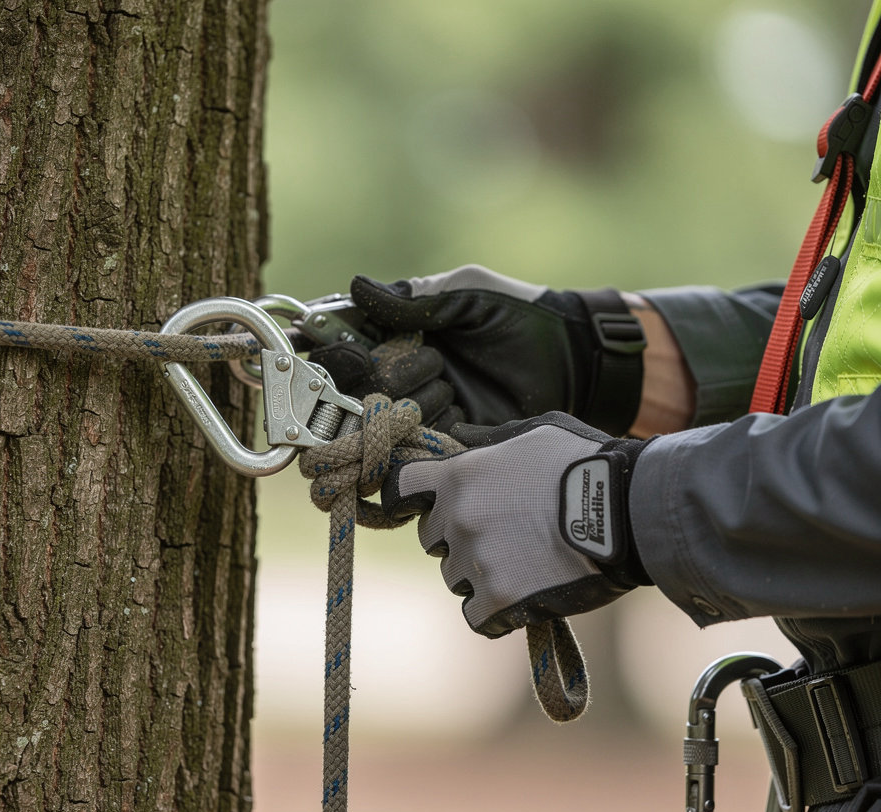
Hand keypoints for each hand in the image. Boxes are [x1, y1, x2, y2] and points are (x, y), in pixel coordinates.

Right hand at [307, 265, 646, 434]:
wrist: (572, 357)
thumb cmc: (519, 314)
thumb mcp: (464, 295)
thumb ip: (412, 298)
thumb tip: (355, 287)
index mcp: (402, 331)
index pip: (348, 343)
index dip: (332, 349)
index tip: (320, 349)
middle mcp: (405, 371)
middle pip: (360, 387)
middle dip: (387, 375)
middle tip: (429, 360)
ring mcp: (424, 405)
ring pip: (385, 416)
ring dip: (415, 399)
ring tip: (451, 382)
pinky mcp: (447, 437)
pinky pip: (415, 442)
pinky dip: (425, 428)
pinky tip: (450, 410)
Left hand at [381, 413, 652, 635]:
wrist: (631, 510)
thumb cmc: (587, 463)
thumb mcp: (535, 434)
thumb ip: (489, 442)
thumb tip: (459, 439)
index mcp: (460, 475)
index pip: (401, 489)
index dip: (407, 500)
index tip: (412, 509)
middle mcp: (458, 518)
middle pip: (432, 539)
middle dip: (456, 538)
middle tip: (502, 534)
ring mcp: (477, 560)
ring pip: (455, 578)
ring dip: (479, 574)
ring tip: (523, 562)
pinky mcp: (501, 598)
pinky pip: (477, 615)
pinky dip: (494, 611)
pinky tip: (520, 598)